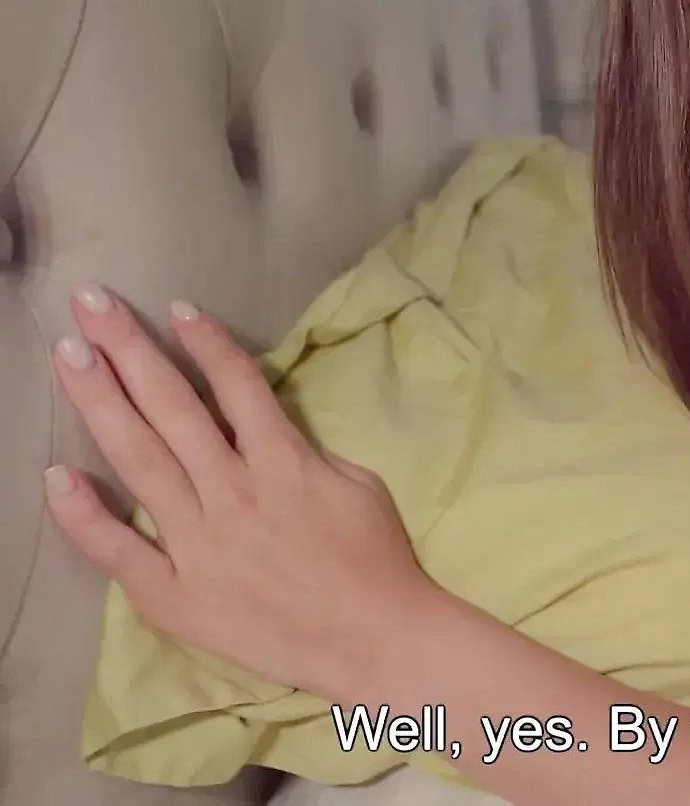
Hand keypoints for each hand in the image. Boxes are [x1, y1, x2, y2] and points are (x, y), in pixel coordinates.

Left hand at [41, 285, 433, 700]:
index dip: (205, 342)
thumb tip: (263, 427)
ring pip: (139, 460)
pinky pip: (119, 550)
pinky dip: (84, 515)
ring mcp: (198, 543)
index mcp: (284, 463)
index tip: (175, 308)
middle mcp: (233, 492)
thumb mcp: (359, 483)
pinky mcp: (175, 594)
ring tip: (70, 354)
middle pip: (173, 407)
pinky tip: (56, 475)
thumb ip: (304, 451)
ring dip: (101, 401)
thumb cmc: (377, 559)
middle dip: (129, 350)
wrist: (377, 641)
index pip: (237, 385)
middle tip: (90, 303)